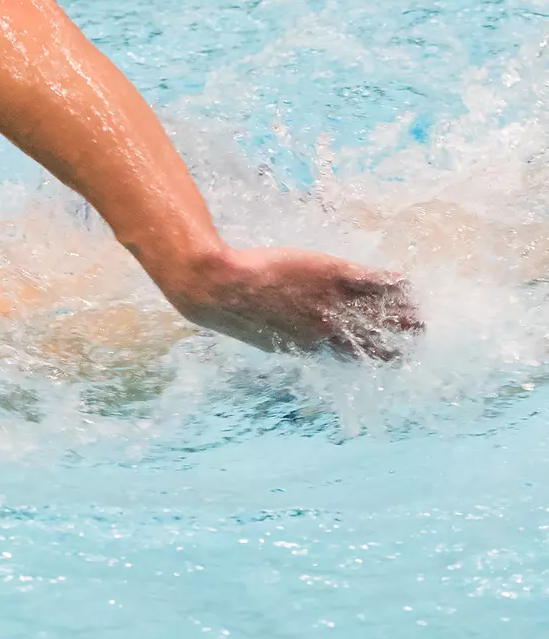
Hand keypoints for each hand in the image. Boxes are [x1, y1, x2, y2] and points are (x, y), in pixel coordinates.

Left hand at [165, 247, 421, 359]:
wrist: (221, 288)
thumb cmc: (236, 310)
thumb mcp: (269, 336)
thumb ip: (295, 341)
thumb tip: (305, 344)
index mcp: (315, 350)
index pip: (359, 362)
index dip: (379, 358)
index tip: (391, 352)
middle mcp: (331, 332)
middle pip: (383, 344)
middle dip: (404, 340)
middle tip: (416, 331)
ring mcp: (335, 304)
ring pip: (387, 314)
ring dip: (407, 313)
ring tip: (416, 308)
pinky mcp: (335, 276)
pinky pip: (377, 283)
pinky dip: (395, 284)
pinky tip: (402, 281)